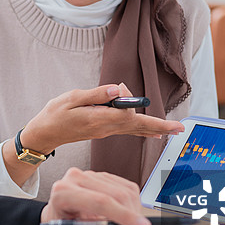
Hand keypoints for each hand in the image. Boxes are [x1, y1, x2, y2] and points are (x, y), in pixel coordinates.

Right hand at [19, 83, 184, 154]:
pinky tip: (152, 132)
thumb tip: (117, 89)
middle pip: (137, 126)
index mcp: (98, 119)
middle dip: (158, 126)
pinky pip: (127, 129)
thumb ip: (95, 94)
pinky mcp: (103, 131)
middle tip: (180, 128)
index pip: (127, 115)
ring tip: (171, 128)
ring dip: (152, 127)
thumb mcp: (71, 98)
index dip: (137, 107)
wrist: (45, 134)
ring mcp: (105, 132)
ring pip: (133, 128)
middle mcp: (106, 128)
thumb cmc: (55, 114)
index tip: (135, 98)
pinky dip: (141, 128)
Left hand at [39, 168, 151, 224]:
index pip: (99, 201)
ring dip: (133, 215)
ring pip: (125, 191)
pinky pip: (127, 189)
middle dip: (131, 220)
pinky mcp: (102, 176)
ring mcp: (89, 175)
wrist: (58, 223)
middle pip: (116, 195)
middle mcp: (75, 179)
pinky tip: (122, 220)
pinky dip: (132, 207)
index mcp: (63, 194)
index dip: (124, 215)